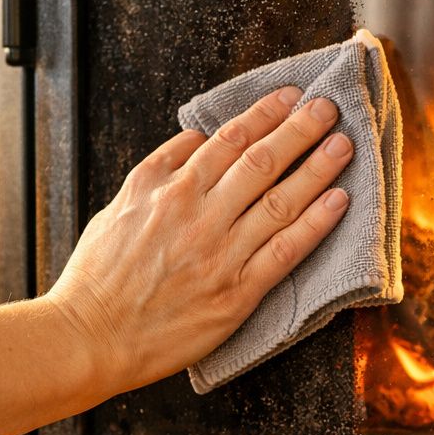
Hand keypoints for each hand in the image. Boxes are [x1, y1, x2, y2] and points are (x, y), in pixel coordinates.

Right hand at [47, 85, 353, 395]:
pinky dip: (315, 224)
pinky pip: (284, 252)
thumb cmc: (99, 277)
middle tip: (329, 108)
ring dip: (316, 169)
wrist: (90, 337)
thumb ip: (159, 169)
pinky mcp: (235, 295)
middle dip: (300, 130)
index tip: (290, 97)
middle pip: (261, 161)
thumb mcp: (119, 205)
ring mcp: (219, 255)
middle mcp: (197, 216)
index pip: (228, 140)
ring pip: (279, 201)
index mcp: (167, 190)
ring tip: (343, 146)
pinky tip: (338, 202)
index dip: (264, 114)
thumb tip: (197, 138)